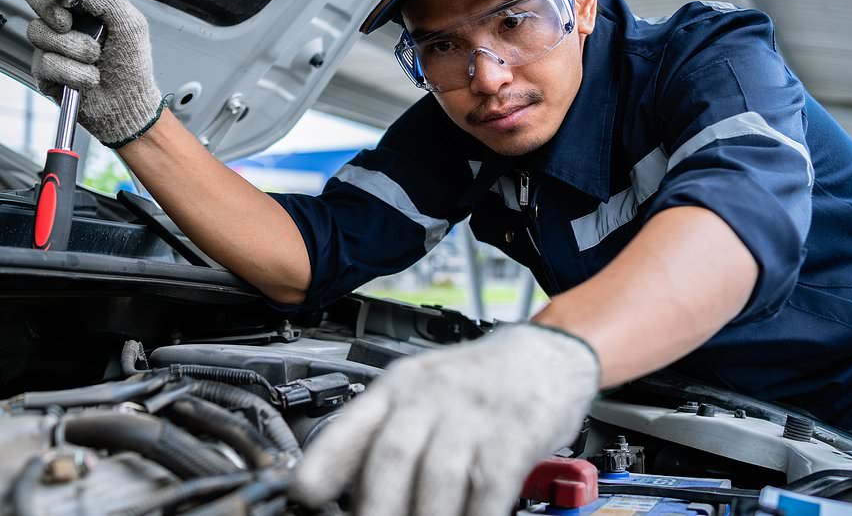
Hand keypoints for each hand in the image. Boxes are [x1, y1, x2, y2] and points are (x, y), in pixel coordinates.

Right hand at [24, 0, 164, 147]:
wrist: (127, 105)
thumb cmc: (132, 66)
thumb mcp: (131, 26)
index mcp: (89, 3)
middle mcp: (68, 19)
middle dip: (50, 9)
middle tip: (69, 23)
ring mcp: (53, 43)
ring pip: (39, 31)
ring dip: (73, 48)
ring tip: (95, 59)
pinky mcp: (45, 69)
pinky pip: (45, 61)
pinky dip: (72, 72)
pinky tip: (88, 78)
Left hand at [290, 323, 599, 515]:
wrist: (547, 353)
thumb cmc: (477, 384)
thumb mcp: (422, 396)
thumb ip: (387, 435)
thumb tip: (349, 491)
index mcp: (397, 388)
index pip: (350, 426)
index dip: (323, 464)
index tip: (304, 496)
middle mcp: (429, 396)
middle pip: (391, 457)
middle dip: (376, 508)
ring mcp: (473, 412)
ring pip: (437, 476)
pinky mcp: (515, 430)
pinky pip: (489, 483)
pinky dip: (477, 515)